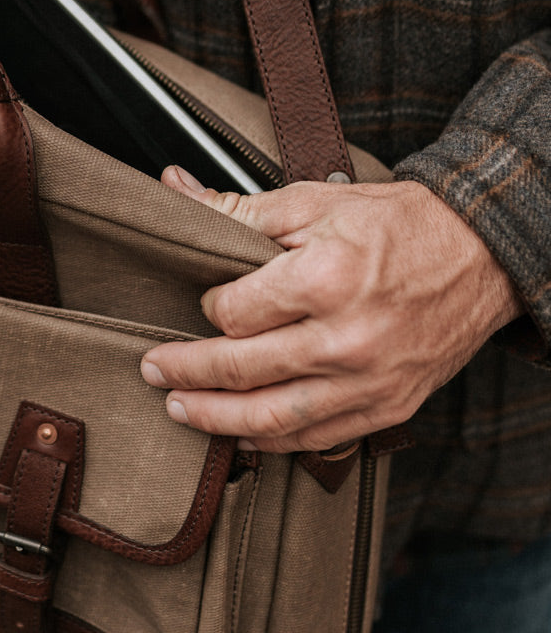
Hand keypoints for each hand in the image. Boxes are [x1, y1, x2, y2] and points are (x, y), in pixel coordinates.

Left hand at [140, 167, 522, 451]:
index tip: (204, 301)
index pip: (233, 313)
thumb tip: (173, 191)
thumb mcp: (312, 202)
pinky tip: (242, 435)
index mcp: (322, 280)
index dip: (207, 307)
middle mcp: (345, 340)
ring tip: (178, 411)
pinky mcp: (389, 406)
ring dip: (216, 419)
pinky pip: (318, 438)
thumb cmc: (395, 225)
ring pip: (273, 418)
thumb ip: (236, 209)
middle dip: (185, 373)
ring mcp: (369, 381)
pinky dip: (273, 442)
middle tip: (151, 370)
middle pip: (241, 370)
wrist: (481, 255)